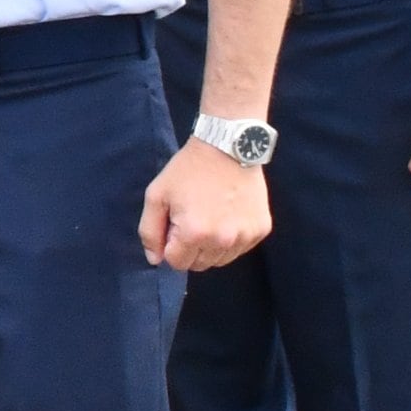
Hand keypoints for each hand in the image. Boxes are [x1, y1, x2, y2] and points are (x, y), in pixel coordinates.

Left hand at [143, 138, 269, 270]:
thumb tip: (155, 260)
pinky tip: (228, 214)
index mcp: (194, 233)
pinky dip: (232, 239)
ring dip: (212, 246)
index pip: (177, 263)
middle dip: (190, 248)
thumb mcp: (157, 195)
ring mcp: (245, 236)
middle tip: (192, 218)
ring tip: (211, 216)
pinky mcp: (261, 229)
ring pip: (221, 260)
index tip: (176, 223)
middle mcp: (223, 240)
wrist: (227, 146)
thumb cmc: (188, 170)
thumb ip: (149, 231)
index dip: (171, 245)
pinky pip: (240, 248)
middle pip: (199, 264)